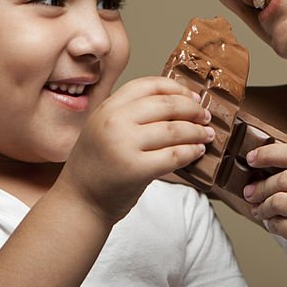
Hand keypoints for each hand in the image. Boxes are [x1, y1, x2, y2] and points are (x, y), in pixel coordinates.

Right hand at [54, 76, 213, 224]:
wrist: (80, 202)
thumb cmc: (98, 166)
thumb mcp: (104, 127)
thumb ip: (132, 113)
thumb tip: (180, 102)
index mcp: (108, 107)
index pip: (150, 85)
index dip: (177, 89)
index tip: (193, 97)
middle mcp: (114, 121)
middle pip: (167, 105)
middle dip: (193, 110)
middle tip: (205, 116)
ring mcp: (124, 144)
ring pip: (175, 130)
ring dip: (197, 131)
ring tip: (206, 134)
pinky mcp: (135, 169)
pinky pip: (174, 155)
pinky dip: (191, 152)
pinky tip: (197, 152)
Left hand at [242, 143, 286, 286]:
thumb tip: (279, 164)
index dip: (269, 153)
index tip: (253, 157)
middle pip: (284, 176)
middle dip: (262, 185)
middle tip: (251, 191)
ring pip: (277, 199)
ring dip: (263, 206)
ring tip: (260, 209)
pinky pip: (279, 224)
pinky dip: (272, 224)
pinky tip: (274, 224)